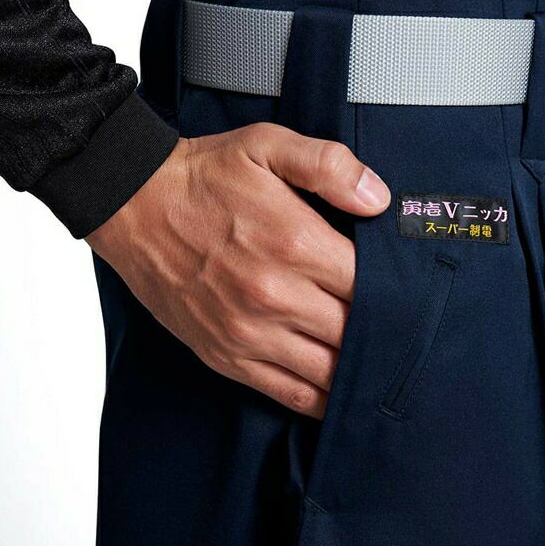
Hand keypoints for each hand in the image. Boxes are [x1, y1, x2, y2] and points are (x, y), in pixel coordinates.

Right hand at [86, 123, 389, 418]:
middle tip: (402, 328)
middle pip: (357, 331)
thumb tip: (379, 199)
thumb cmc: (205, 177)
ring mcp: (249, 333)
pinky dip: (321, 399)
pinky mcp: (226, 355)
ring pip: (329, 371)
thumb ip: (329, 166)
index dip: (399, 291)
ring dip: (360, 370)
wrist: (135, 207)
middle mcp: (275, 295)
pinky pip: (289, 393)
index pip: (372, 284)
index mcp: (294, 243)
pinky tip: (340, 393)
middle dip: (385, 332)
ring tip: (381, 364)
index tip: (408, 291)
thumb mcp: (266, 146)